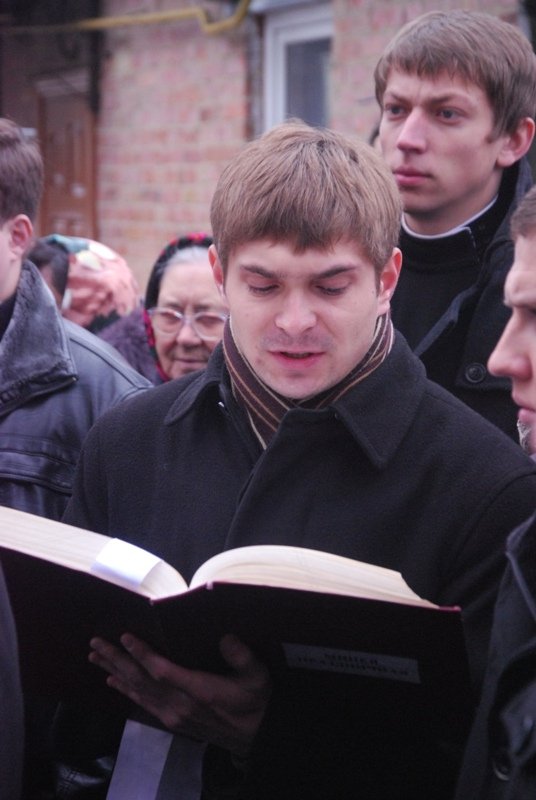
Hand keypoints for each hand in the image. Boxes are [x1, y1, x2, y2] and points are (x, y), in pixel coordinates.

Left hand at [89, 633, 271, 756]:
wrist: (256, 736)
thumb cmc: (257, 700)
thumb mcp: (257, 676)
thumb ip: (242, 657)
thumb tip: (226, 637)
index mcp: (199, 691)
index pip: (162, 671)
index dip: (142, 654)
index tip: (125, 637)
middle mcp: (180, 705)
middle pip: (141, 680)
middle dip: (117, 659)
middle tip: (96, 643)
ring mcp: (174, 715)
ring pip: (138, 691)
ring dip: (115, 672)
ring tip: (95, 656)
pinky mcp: (173, 721)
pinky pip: (143, 704)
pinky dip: (125, 691)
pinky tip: (113, 680)